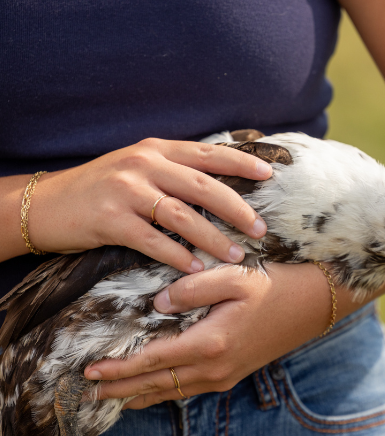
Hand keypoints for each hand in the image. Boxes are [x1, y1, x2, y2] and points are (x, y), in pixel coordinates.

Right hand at [31, 138, 272, 272]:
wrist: (45, 204)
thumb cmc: (100, 188)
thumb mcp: (137, 168)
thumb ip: (173, 170)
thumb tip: (220, 184)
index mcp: (155, 150)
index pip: (207, 153)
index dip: (241, 163)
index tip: (270, 174)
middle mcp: (144, 165)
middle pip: (202, 186)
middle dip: (237, 208)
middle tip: (260, 228)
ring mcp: (126, 191)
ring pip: (182, 215)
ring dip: (214, 238)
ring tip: (237, 255)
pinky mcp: (110, 220)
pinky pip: (154, 241)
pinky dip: (178, 255)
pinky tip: (197, 267)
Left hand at [84, 262, 334, 408]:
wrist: (313, 304)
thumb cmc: (275, 285)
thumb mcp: (235, 276)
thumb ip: (193, 287)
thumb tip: (158, 304)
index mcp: (211, 342)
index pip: (152, 361)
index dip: (118, 367)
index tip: (88, 369)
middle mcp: (214, 367)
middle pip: (155, 385)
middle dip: (119, 389)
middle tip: (85, 392)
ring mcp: (224, 376)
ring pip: (170, 393)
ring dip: (137, 395)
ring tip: (109, 397)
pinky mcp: (231, 375)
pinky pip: (186, 391)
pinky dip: (161, 393)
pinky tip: (149, 392)